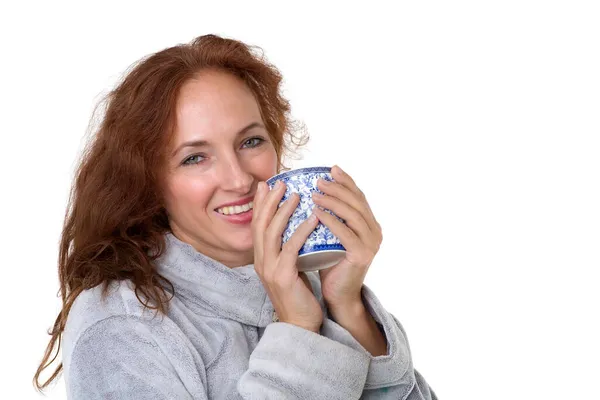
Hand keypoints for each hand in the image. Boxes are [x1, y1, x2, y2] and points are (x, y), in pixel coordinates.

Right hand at [252, 180, 323, 332]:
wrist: (300, 324)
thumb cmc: (299, 295)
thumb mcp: (289, 268)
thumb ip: (288, 250)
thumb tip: (297, 228)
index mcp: (261, 258)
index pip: (257, 225)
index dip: (260, 204)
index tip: (267, 185)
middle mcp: (261, 261)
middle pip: (260, 224)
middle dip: (269, 201)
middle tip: (280, 182)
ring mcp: (269, 269)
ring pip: (272, 232)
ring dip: (283, 210)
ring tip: (296, 193)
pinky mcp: (282, 276)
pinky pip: (291, 248)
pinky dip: (301, 230)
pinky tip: (312, 218)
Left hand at [311, 165, 382, 310]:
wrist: (338, 295)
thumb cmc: (329, 263)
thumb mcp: (330, 235)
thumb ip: (329, 216)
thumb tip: (310, 192)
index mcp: (369, 224)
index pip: (358, 196)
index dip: (347, 181)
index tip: (331, 168)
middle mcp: (375, 231)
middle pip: (357, 202)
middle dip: (338, 187)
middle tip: (319, 180)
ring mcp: (371, 243)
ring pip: (353, 214)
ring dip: (333, 201)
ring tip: (314, 193)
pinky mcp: (362, 255)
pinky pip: (346, 233)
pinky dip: (331, 220)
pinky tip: (316, 212)